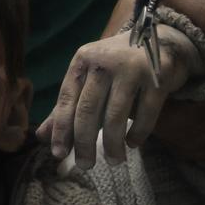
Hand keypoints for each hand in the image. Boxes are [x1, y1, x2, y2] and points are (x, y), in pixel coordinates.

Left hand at [37, 27, 195, 168]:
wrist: (163, 39)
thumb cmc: (117, 68)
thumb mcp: (88, 80)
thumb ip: (67, 107)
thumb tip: (41, 136)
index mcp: (82, 61)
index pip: (66, 100)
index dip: (60, 129)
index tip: (58, 154)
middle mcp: (104, 62)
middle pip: (88, 111)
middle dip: (84, 143)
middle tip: (85, 165)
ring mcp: (132, 67)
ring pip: (116, 116)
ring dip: (112, 144)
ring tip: (114, 161)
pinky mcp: (158, 76)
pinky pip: (145, 113)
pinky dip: (138, 133)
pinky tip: (132, 144)